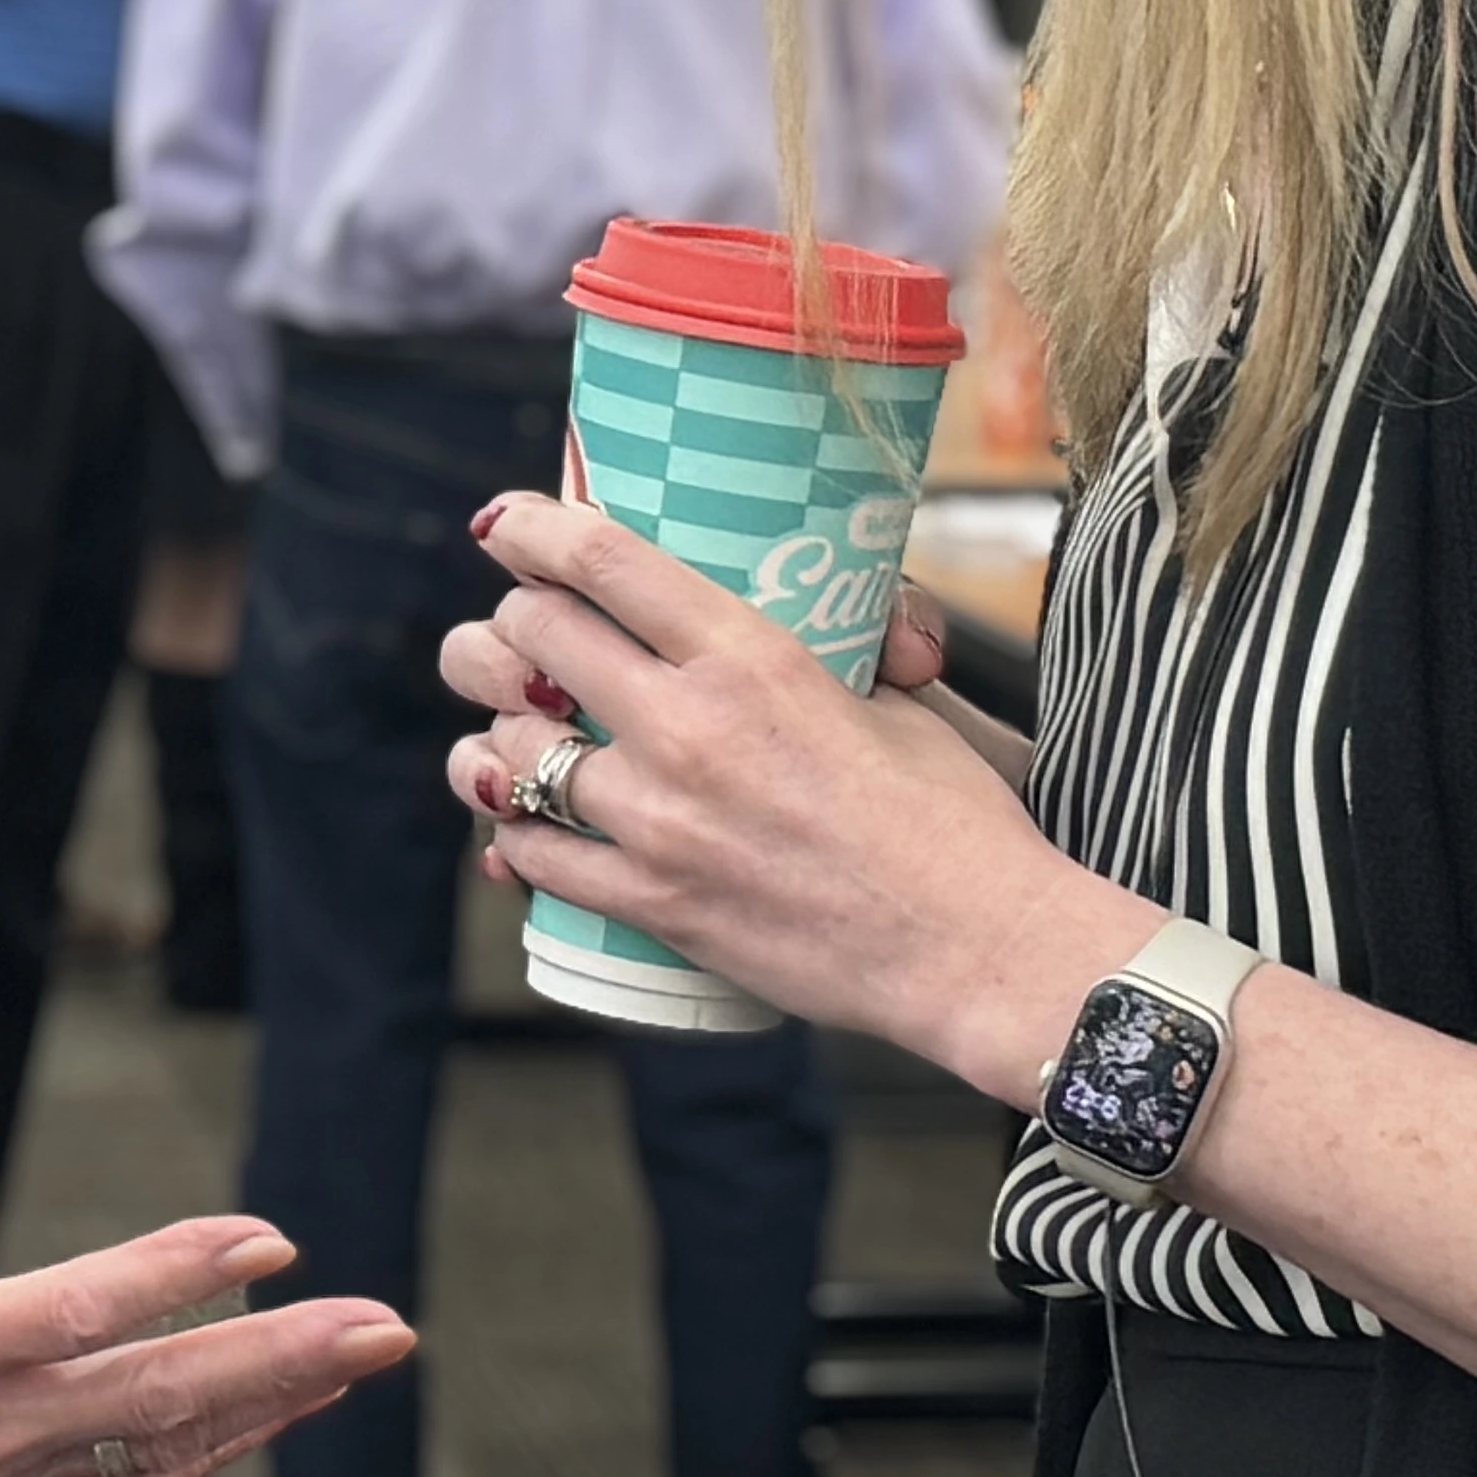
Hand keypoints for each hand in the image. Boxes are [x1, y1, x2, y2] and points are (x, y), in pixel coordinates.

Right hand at [0, 982, 412, 1476]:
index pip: (77, 1311)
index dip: (179, 1271)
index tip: (269, 1237)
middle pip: (161, 1396)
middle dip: (283, 1358)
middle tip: (385, 1325)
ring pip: (168, 1449)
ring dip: (275, 1404)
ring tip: (360, 1361)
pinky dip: (219, 1446)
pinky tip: (276, 1412)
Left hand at [437, 489, 1128, 1093]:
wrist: (976, 950)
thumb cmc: (954, 821)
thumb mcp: (896, 703)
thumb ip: (831, 651)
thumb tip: (813, 621)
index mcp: (751, 658)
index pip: (605, 563)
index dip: (532, 531)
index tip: (506, 526)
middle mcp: (688, 728)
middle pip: (535, 640)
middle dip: (511, 627)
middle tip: (519, 635)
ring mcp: (660, 821)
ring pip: (514, 751)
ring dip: (500, 736)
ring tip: (511, 735)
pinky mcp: (653, 903)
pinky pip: (534, 855)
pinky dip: (515, 835)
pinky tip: (521, 824)